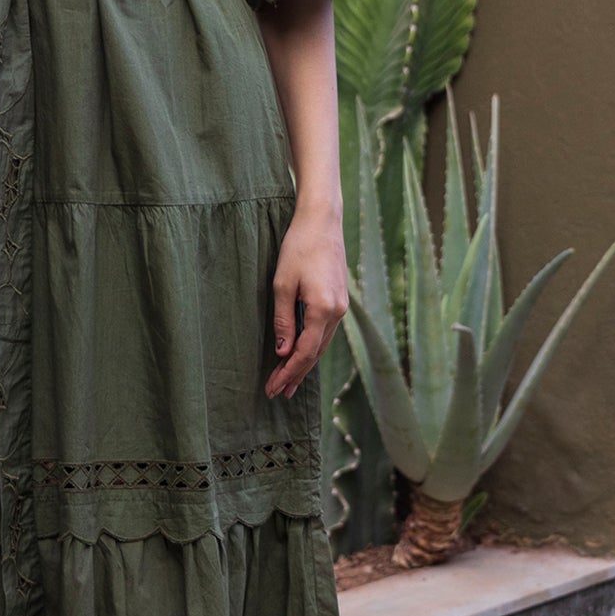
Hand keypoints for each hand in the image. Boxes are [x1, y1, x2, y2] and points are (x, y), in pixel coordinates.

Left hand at [264, 204, 346, 398]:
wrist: (322, 221)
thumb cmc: (298, 248)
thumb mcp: (282, 284)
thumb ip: (283, 320)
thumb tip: (283, 352)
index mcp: (323, 310)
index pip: (304, 353)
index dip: (287, 373)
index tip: (272, 388)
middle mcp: (337, 313)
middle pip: (315, 353)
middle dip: (295, 375)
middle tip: (277, 393)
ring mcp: (342, 307)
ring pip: (322, 345)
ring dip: (304, 364)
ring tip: (288, 382)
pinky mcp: (340, 300)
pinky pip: (325, 332)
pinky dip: (312, 347)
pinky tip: (302, 354)